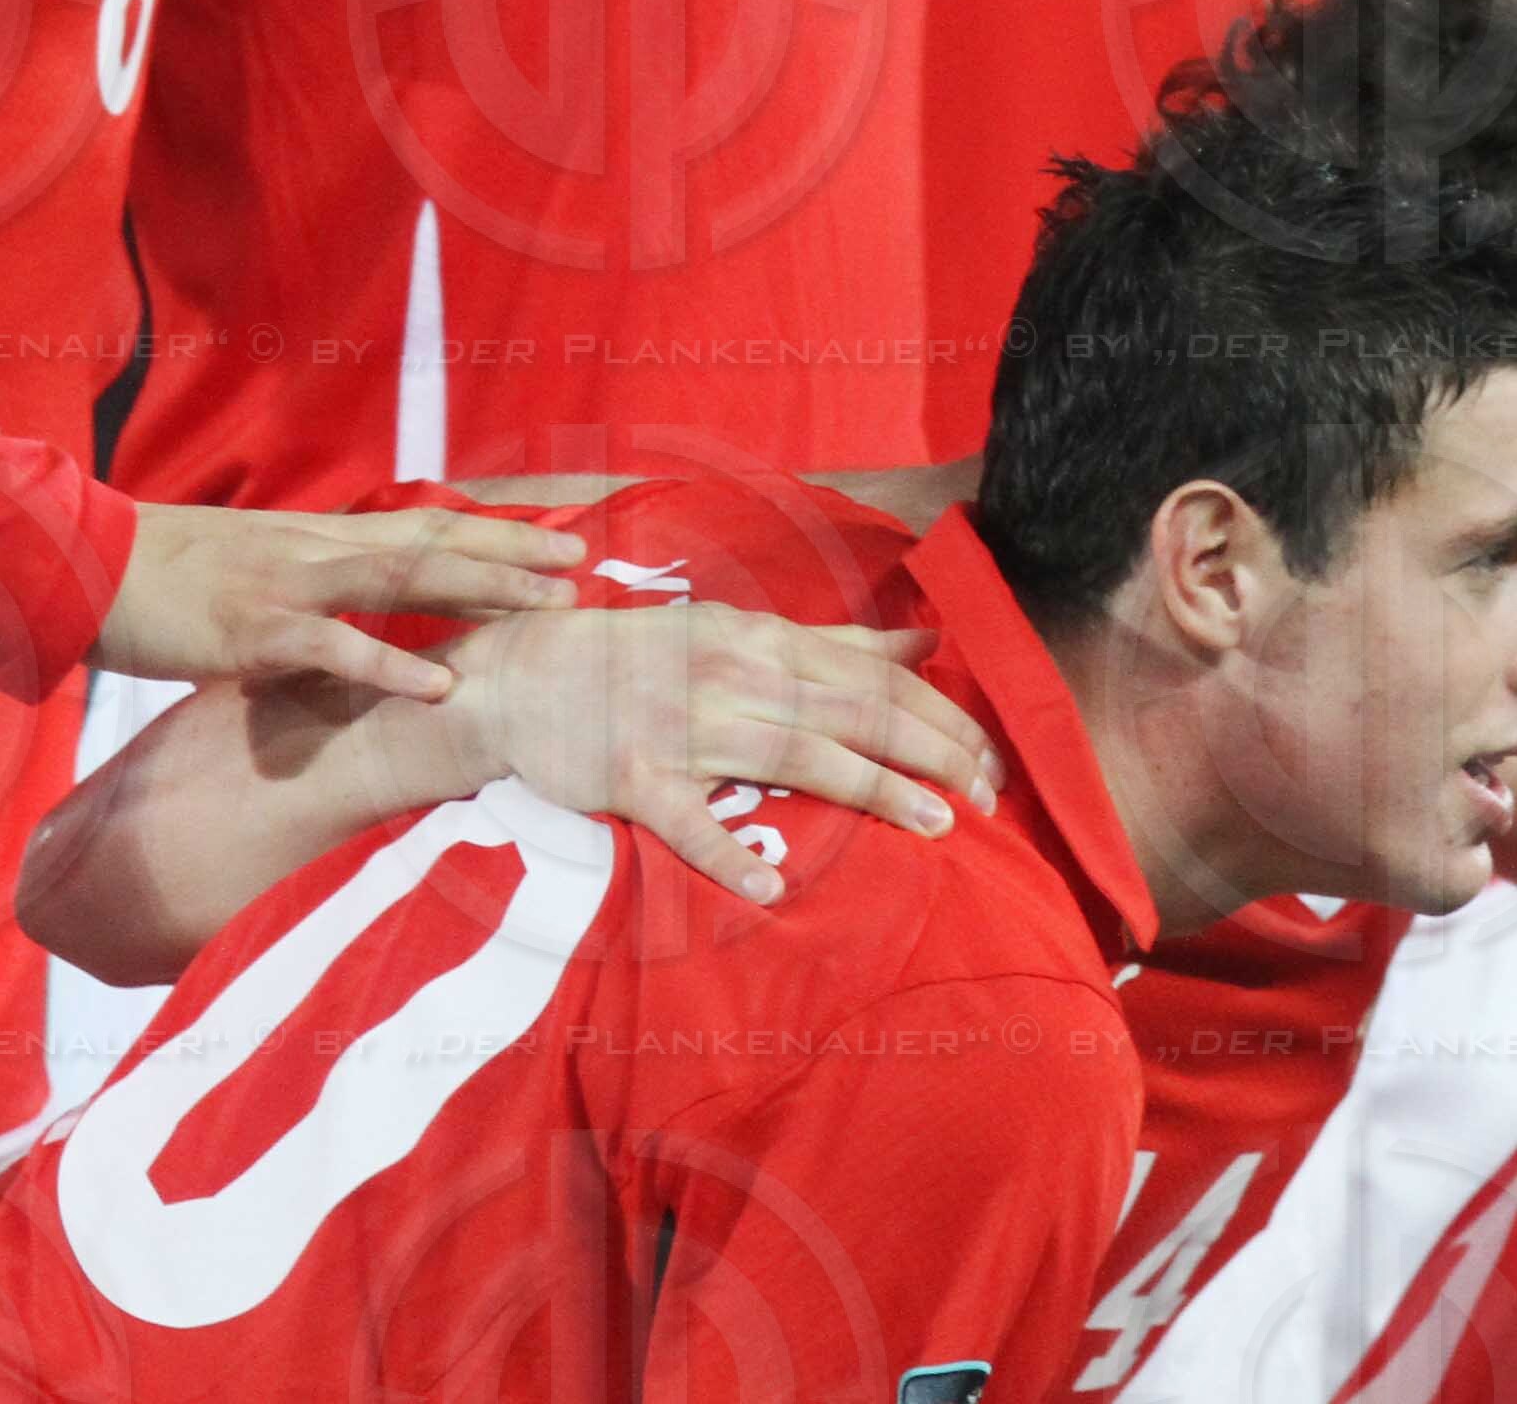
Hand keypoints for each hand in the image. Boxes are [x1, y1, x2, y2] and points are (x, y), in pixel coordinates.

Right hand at [100, 501, 583, 698]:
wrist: (85, 564)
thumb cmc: (164, 577)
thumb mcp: (251, 576)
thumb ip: (306, 597)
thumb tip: (347, 628)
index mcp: (318, 539)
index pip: (423, 526)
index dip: (491, 531)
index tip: (555, 535)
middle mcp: (317, 550)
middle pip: (433, 540)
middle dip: (511, 551)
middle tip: (585, 563)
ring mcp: (289, 587)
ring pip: (404, 579)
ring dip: (481, 588)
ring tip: (547, 604)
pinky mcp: (254, 632)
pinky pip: (334, 648)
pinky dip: (391, 664)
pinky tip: (441, 683)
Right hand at [448, 604, 1002, 907]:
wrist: (527, 675)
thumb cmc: (647, 656)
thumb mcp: (743, 631)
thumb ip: (836, 644)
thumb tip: (925, 643)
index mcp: (765, 639)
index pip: (875, 676)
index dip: (939, 714)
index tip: (989, 758)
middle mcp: (736, 675)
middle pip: (855, 711)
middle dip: (933, 749)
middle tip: (990, 794)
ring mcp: (686, 726)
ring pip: (798, 754)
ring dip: (873, 788)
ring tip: (937, 822)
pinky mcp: (636, 777)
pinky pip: (687, 821)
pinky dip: (726, 853)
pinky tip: (771, 886)